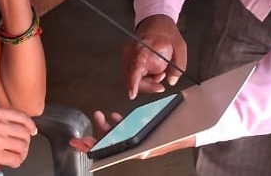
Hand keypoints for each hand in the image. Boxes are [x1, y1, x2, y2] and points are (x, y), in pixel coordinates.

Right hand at [0, 105, 36, 168]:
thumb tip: (12, 124)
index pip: (23, 118)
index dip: (30, 126)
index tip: (32, 131)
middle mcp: (0, 124)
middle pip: (25, 134)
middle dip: (26, 141)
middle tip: (22, 146)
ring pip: (22, 147)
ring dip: (22, 153)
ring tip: (17, 155)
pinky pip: (14, 159)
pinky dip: (16, 162)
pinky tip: (11, 161)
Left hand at [69, 110, 195, 160]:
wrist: (192, 128)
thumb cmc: (178, 134)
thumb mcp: (164, 141)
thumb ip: (151, 149)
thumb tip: (140, 154)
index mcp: (137, 150)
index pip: (111, 152)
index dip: (95, 149)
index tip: (82, 145)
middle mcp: (134, 145)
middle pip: (108, 145)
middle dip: (93, 141)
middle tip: (78, 139)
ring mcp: (136, 138)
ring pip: (115, 136)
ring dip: (104, 127)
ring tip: (98, 116)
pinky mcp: (140, 131)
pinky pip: (125, 129)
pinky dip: (117, 123)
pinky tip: (114, 117)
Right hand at [123, 15, 186, 98]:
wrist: (156, 21)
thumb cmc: (166, 33)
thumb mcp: (179, 47)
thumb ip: (177, 67)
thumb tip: (171, 81)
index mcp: (142, 50)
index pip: (134, 69)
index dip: (133, 83)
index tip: (133, 94)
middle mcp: (131, 53)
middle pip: (132, 78)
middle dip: (147, 85)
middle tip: (162, 83)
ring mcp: (128, 56)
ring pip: (132, 77)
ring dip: (146, 81)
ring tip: (161, 73)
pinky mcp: (128, 58)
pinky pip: (133, 73)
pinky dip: (144, 77)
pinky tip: (154, 71)